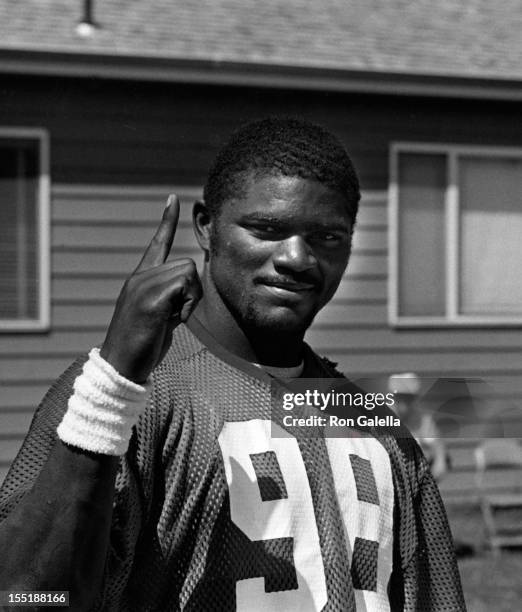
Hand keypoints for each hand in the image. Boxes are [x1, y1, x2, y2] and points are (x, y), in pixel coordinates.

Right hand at [100, 195, 201, 382]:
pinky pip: (185, 286)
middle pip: (187, 265)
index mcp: (141, 279)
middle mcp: (140, 277)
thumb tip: (190, 287)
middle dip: (192, 292)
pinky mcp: (149, 297)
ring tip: (172, 319)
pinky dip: (187, 305)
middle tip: (176, 315)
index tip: (173, 198)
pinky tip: (172, 321)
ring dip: (190, 299)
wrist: (122, 366)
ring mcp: (143, 285)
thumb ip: (171, 296)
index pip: (157, 244)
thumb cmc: (143, 344)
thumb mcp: (159, 315)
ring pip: (188, 273)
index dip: (166, 221)